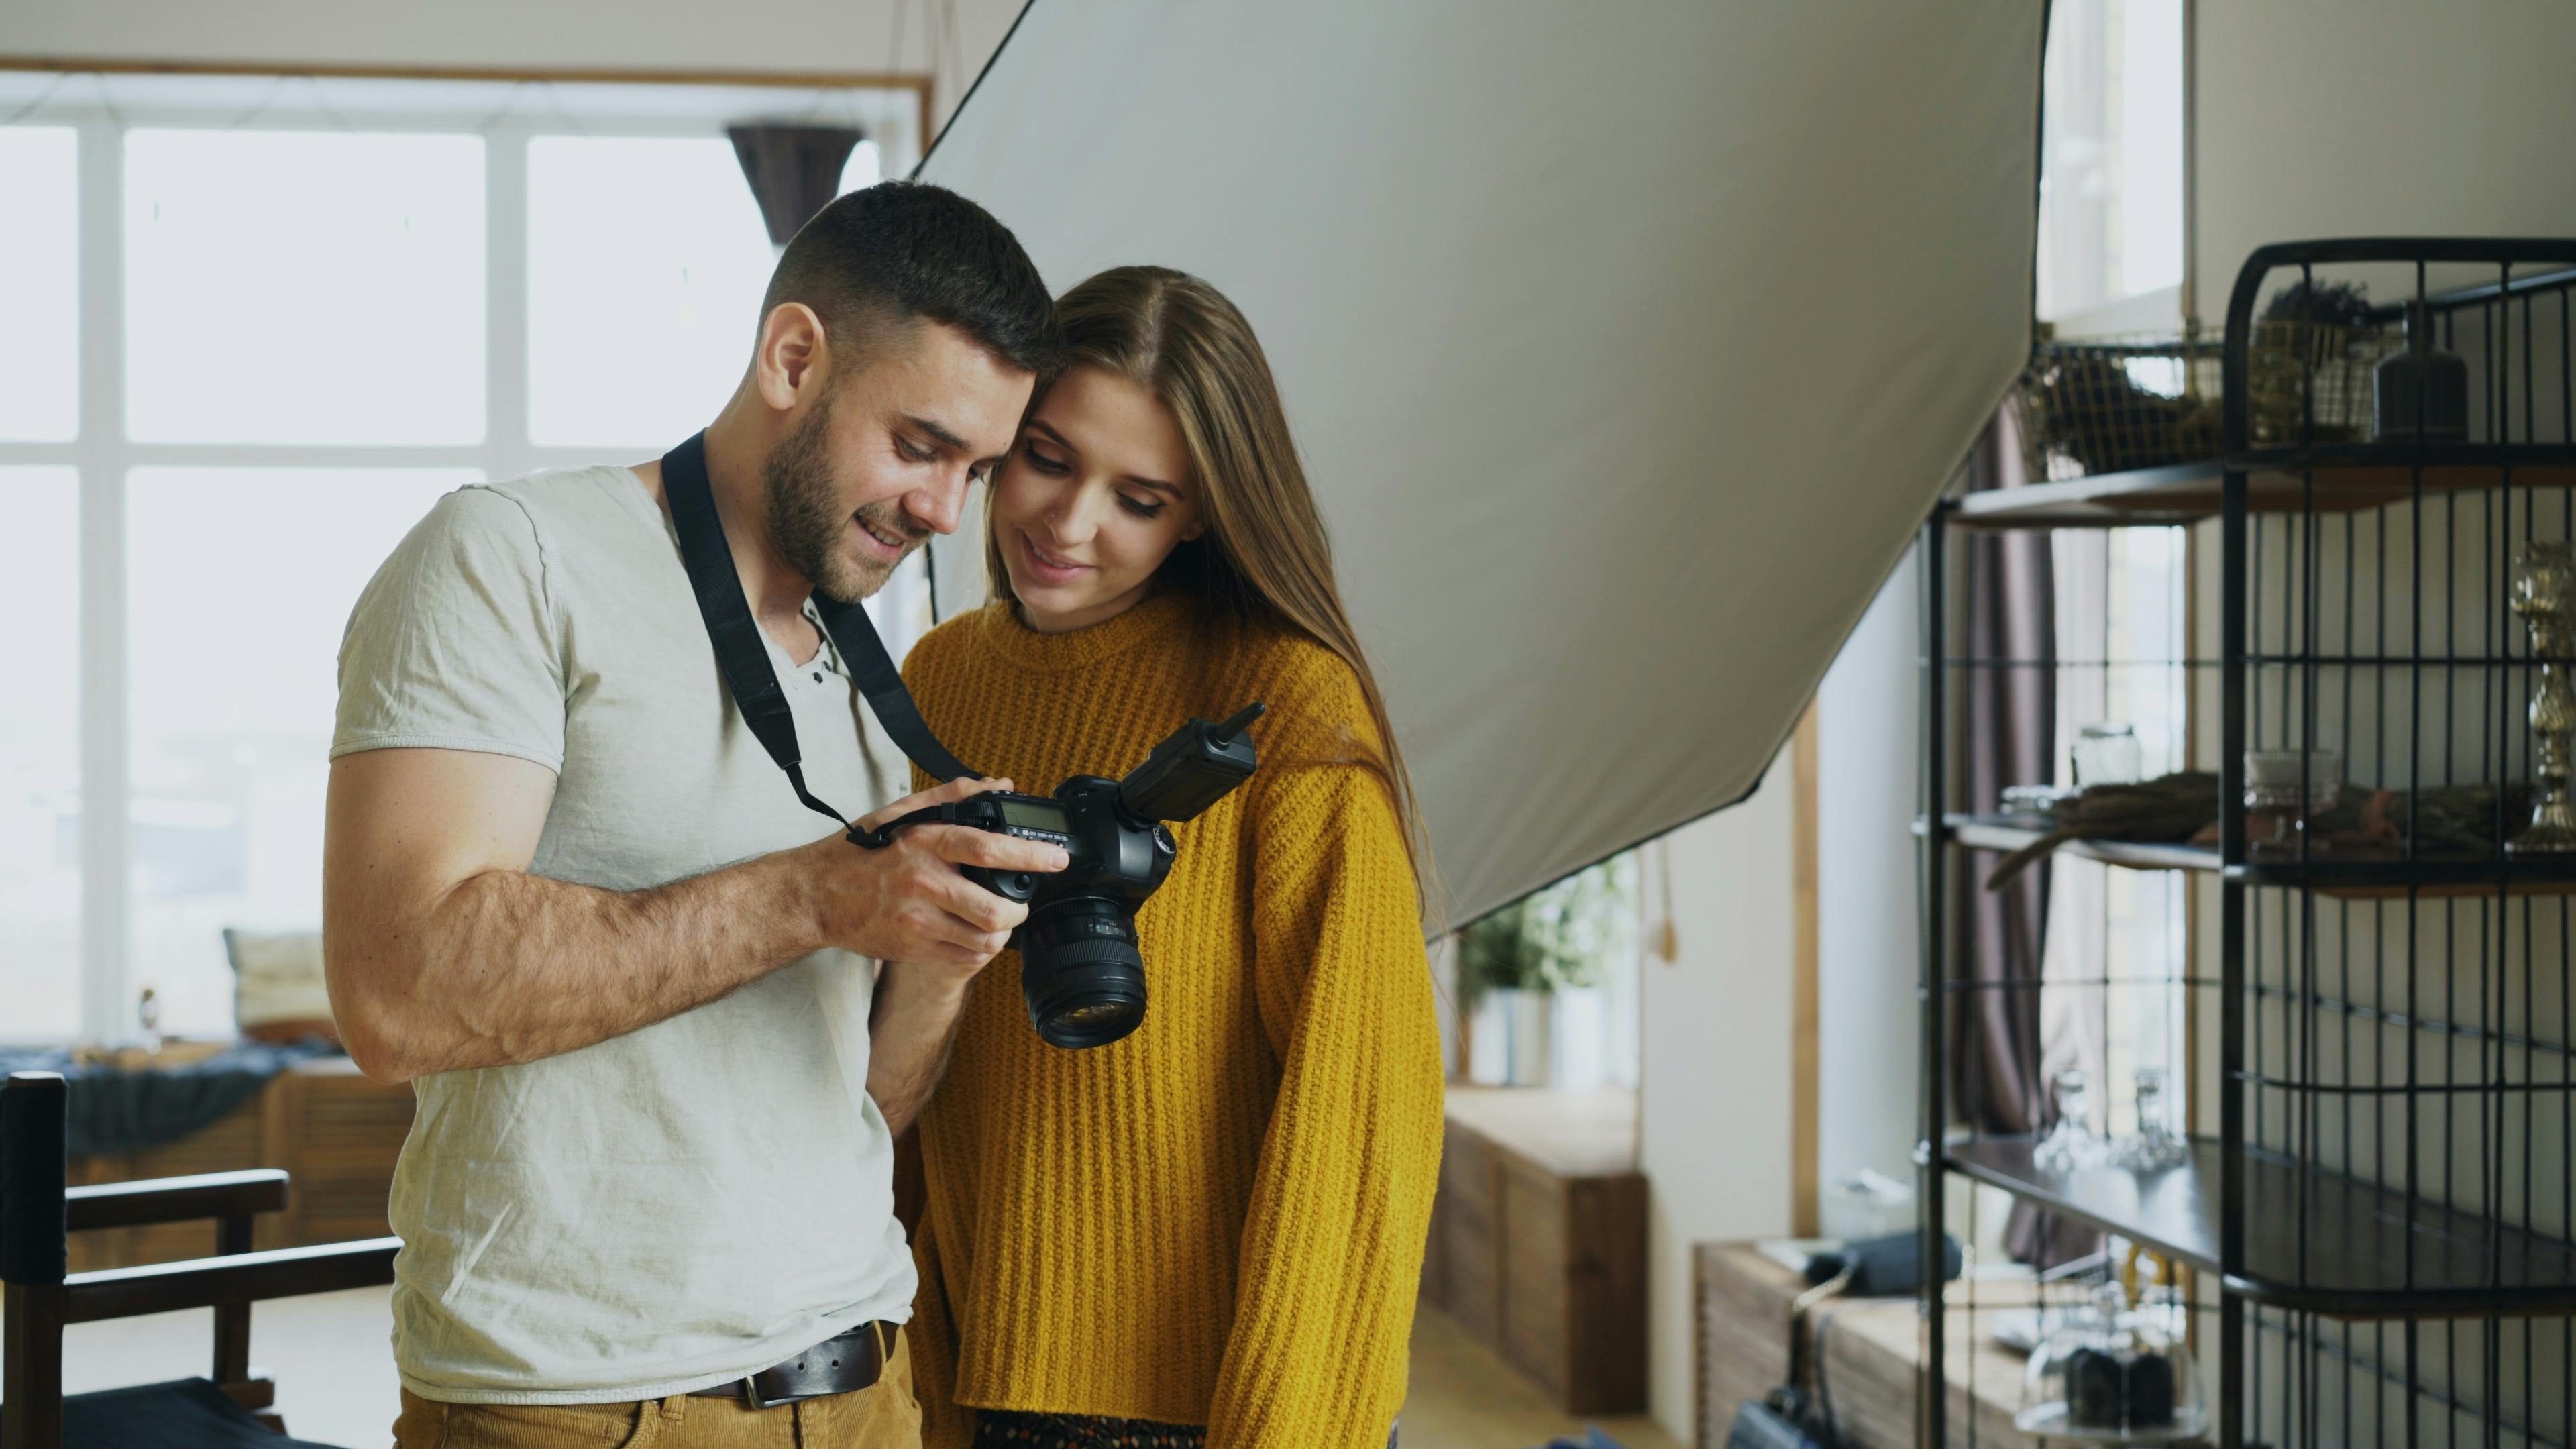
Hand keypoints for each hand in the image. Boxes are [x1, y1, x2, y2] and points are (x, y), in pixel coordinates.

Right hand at [802, 777, 1068, 967]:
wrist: (815, 896)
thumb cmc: (859, 852)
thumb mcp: (901, 815)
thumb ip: (952, 797)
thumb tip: (999, 785)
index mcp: (924, 843)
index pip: (988, 848)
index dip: (1030, 855)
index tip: (1057, 858)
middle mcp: (923, 883)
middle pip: (993, 909)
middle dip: (1019, 911)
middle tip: (1020, 904)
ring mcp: (917, 920)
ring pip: (983, 939)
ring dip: (1002, 933)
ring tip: (999, 921)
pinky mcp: (912, 947)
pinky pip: (964, 957)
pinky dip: (980, 949)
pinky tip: (974, 935)